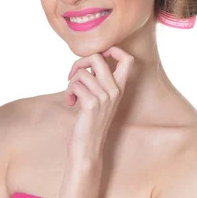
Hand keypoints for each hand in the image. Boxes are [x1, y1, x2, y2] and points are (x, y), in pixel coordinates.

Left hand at [65, 46, 133, 160]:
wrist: (88, 147)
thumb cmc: (90, 122)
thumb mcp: (100, 98)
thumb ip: (98, 80)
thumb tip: (87, 60)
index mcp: (120, 88)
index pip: (128, 59)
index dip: (112, 49)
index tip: (98, 58)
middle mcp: (115, 90)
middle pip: (98, 57)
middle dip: (79, 62)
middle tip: (73, 75)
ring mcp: (105, 97)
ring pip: (82, 72)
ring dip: (71, 82)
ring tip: (72, 95)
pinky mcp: (91, 104)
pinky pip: (75, 84)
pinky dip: (68, 92)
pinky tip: (70, 102)